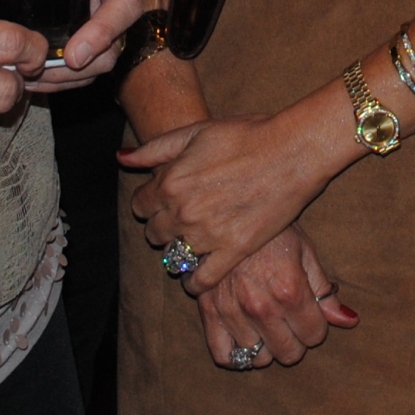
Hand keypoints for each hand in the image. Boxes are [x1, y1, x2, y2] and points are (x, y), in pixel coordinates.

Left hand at [122, 112, 340, 294]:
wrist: (292, 151)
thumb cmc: (247, 135)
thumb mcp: (196, 132)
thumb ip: (156, 149)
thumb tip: (122, 158)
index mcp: (170, 181)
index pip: (140, 205)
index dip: (150, 202)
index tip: (164, 200)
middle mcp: (183, 211)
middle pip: (154, 232)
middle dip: (163, 225)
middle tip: (182, 219)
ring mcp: (207, 235)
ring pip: (174, 257)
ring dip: (180, 250)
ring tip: (194, 241)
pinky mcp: (233, 251)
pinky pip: (201, 280)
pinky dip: (194, 282)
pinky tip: (198, 275)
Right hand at [192, 228, 359, 370]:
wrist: (226, 214)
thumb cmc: (271, 232)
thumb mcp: (305, 252)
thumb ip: (324, 290)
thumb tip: (349, 321)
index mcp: (290, 289)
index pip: (314, 336)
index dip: (316, 326)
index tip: (310, 313)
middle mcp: (261, 306)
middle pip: (288, 353)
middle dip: (295, 341)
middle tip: (290, 322)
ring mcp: (233, 312)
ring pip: (259, 359)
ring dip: (266, 346)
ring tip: (267, 326)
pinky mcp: (209, 313)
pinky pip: (224, 356)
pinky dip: (237, 356)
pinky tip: (246, 339)